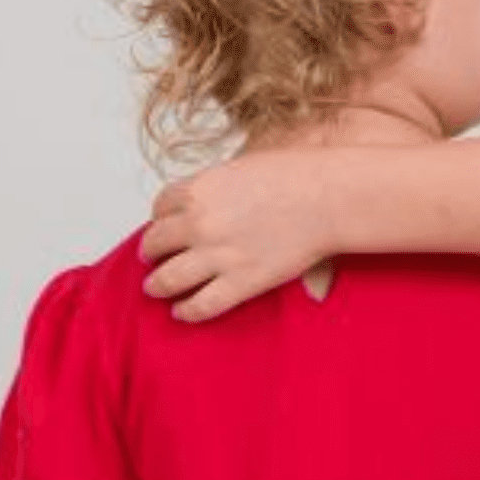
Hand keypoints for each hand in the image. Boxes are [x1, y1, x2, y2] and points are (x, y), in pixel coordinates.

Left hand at [140, 150, 332, 321]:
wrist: (327, 199)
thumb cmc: (296, 177)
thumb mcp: (244, 167)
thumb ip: (220, 187)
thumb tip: (216, 200)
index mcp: (198, 190)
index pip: (160, 207)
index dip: (160, 218)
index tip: (164, 225)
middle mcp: (199, 223)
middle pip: (156, 242)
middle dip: (152, 252)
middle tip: (152, 259)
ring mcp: (218, 255)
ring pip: (169, 278)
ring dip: (157, 285)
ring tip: (155, 289)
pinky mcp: (241, 282)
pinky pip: (202, 304)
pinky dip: (186, 311)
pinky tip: (180, 313)